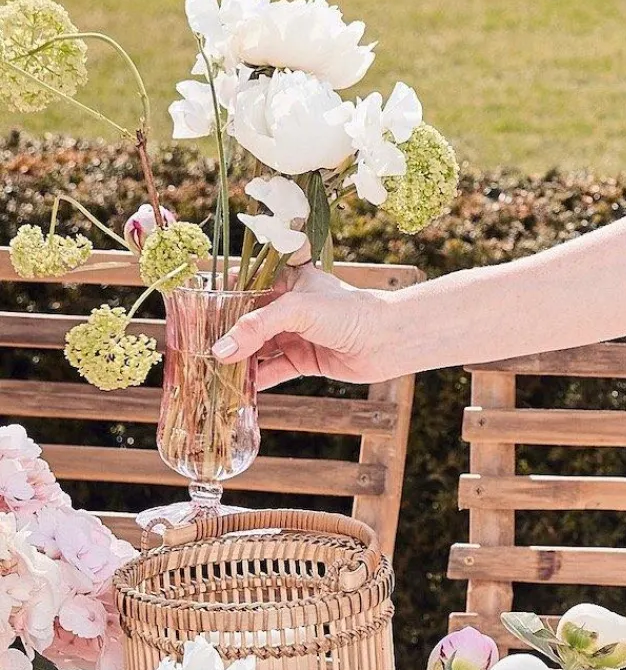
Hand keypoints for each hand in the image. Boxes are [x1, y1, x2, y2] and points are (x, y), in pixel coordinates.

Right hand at [209, 264, 408, 389]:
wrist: (390, 340)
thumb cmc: (350, 312)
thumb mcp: (298, 309)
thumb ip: (257, 327)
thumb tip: (220, 351)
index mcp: (288, 280)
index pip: (243, 285)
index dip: (218, 299)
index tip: (191, 314)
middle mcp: (290, 306)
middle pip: (246, 321)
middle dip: (223, 335)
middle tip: (193, 350)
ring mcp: (296, 333)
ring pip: (257, 348)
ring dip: (236, 361)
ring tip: (208, 372)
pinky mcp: (304, 359)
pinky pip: (272, 370)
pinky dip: (254, 379)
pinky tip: (234, 389)